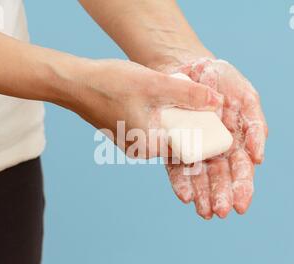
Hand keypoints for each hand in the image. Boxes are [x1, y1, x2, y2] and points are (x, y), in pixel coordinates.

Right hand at [59, 59, 222, 158]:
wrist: (75, 83)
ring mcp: (133, 143)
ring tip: (179, 99)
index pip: (188, 146)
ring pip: (164, 133)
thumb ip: (188, 95)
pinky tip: (161, 100)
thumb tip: (218, 102)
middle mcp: (141, 150)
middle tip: (198, 105)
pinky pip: (152, 128)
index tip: (212, 118)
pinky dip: (161, 116)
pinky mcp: (127, 133)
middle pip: (177, 140)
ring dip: (175, 118)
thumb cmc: (110, 84)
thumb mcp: (155, 85)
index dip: (203, 132)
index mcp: (150, 146)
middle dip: (190, 124)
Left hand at [154, 57, 267, 218]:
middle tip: (220, 212)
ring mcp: (194, 149)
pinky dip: (181, 181)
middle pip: (220, 178)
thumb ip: (254, 125)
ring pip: (199, 177)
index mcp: (236, 141)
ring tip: (204, 211)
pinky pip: (176, 167)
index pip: (242, 170)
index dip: (242, 188)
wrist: (189, 67)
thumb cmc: (222, 81)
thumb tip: (258, 158)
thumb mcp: (246, 97)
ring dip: (202, 195)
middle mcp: (216, 150)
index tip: (241, 205)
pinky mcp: (174, 146)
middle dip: (221, 196)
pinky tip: (185, 195)